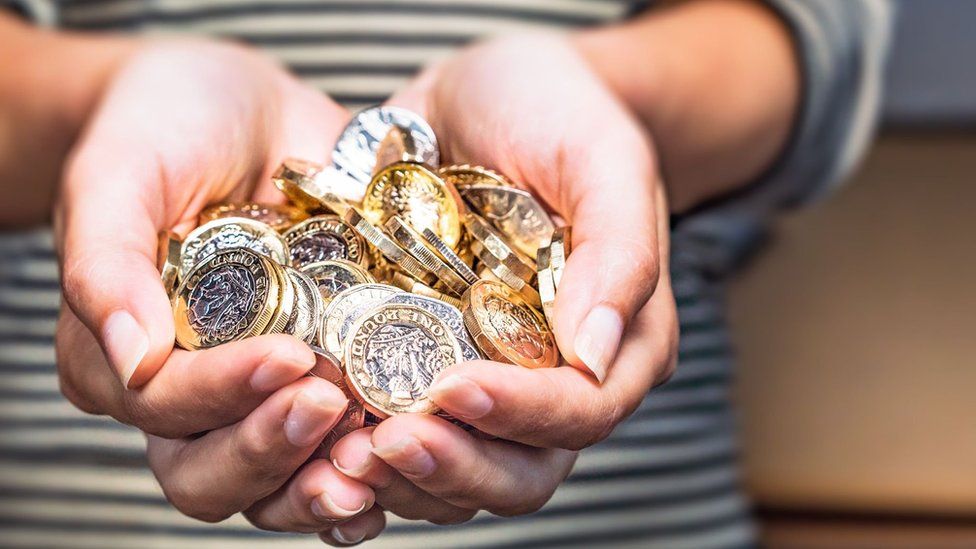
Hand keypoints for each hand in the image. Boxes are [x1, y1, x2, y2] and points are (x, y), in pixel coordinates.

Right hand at [54, 41, 381, 541]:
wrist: (243, 107)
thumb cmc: (167, 127)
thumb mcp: (121, 172)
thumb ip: (106, 260)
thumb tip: (128, 357)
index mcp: (127, 354)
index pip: (163, 407)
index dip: (220, 395)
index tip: (287, 356)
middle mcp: (192, 392)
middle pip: (212, 472)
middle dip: (273, 450)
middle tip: (333, 404)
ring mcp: (261, 394)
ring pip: (276, 481)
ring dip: (326, 479)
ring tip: (379, 450)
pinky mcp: (326, 376)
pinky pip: (337, 447)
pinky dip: (370, 460)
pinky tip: (409, 455)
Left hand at [330, 33, 677, 530]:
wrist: (489, 90)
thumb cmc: (558, 110)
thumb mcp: (600, 156)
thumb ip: (618, 253)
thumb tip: (596, 357)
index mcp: (619, 338)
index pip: (582, 411)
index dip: (523, 416)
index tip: (453, 388)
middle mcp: (557, 375)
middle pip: (522, 469)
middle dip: (455, 465)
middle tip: (383, 441)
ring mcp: (493, 376)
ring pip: (462, 470)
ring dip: (404, 475)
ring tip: (340, 452)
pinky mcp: (432, 363)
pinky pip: (409, 431)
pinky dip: (368, 447)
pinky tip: (323, 436)